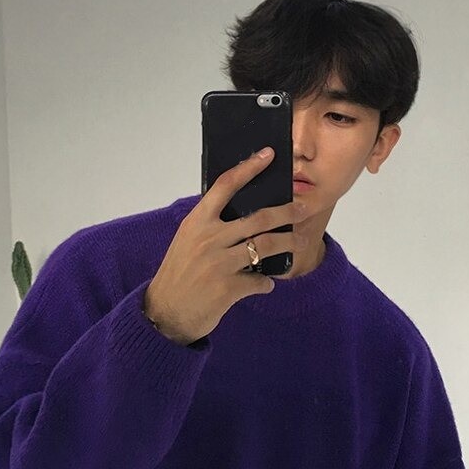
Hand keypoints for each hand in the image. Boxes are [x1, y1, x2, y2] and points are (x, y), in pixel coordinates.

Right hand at [143, 148, 308, 344]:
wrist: (164, 312)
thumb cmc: (179, 273)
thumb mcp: (187, 241)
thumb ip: (211, 226)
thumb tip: (244, 215)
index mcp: (197, 222)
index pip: (225, 186)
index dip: (248, 168)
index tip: (267, 155)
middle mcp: (208, 238)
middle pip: (258, 218)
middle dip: (287, 212)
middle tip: (303, 209)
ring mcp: (218, 263)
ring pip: (265, 246)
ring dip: (287, 243)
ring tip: (300, 243)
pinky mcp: (228, 288)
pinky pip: (259, 281)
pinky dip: (266, 283)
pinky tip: (265, 284)